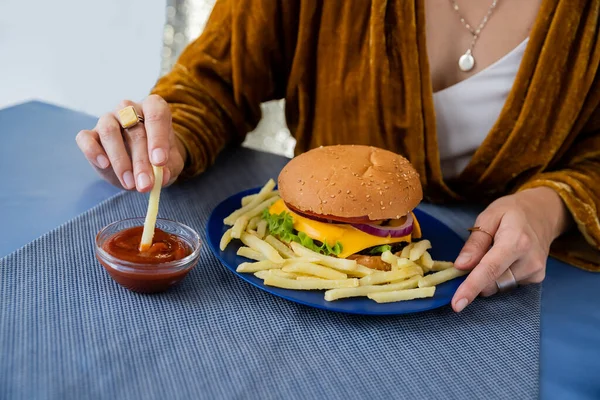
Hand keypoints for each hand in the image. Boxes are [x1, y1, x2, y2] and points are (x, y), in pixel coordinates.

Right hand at [76, 95, 186, 190]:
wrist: (142, 164)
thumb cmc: (158, 157)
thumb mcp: (170, 164)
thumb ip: (169, 168)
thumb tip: (162, 175)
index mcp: (153, 108)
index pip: (156, 115)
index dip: (158, 138)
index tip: (159, 162)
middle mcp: (129, 108)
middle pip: (134, 130)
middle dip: (141, 161)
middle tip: (145, 184)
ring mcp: (108, 119)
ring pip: (109, 131)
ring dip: (120, 160)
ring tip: (130, 183)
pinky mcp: (90, 134)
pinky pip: (85, 138)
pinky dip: (93, 151)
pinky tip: (104, 165)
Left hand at [451, 187, 571, 311]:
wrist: (542, 213)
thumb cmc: (511, 212)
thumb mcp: (488, 217)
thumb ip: (474, 243)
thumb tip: (460, 267)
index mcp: (516, 241)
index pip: (489, 270)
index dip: (471, 288)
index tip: (457, 304)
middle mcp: (529, 261)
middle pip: (491, 282)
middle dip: (474, 277)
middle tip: (472, 257)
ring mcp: (535, 272)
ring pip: (497, 286)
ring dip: (487, 277)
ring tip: (493, 253)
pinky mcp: (536, 279)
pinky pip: (506, 285)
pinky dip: (498, 277)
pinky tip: (505, 260)